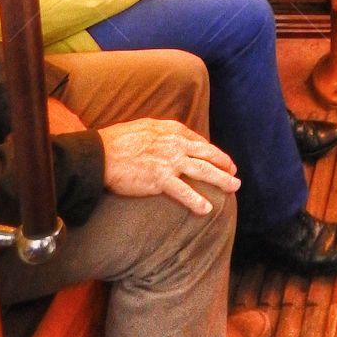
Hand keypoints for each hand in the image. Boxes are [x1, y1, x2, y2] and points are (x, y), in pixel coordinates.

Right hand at [98, 119, 239, 214]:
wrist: (102, 154)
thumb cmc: (118, 140)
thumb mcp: (146, 126)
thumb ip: (162, 132)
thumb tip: (171, 138)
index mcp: (173, 130)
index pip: (199, 141)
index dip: (212, 151)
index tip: (220, 160)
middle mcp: (176, 144)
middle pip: (207, 154)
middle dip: (224, 164)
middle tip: (235, 173)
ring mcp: (170, 162)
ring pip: (203, 171)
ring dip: (221, 180)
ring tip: (234, 187)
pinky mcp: (161, 180)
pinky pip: (184, 192)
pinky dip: (197, 201)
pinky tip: (207, 209)